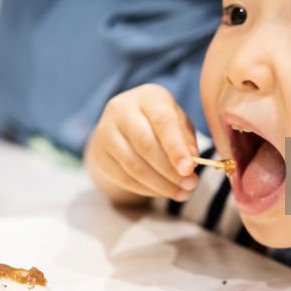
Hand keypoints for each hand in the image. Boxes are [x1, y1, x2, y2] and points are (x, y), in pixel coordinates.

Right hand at [84, 84, 199, 203]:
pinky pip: (124, 178)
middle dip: (170, 170)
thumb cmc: (160, 122)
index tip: (189, 169)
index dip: (176, 148)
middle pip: (145, 144)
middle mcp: (122, 109)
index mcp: (148, 96)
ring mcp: (106, 131)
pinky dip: (147, 189)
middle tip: (190, 185)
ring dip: (160, 184)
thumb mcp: (178, 123)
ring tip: (182, 193)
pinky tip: (163, 192)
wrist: (124, 125)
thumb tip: (191, 165)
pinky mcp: (100, 154)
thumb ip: (186, 141)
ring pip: (134, 165)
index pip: (162, 122)